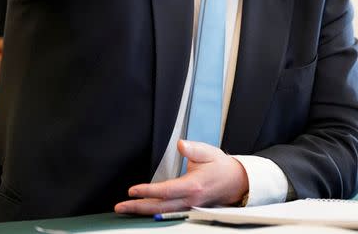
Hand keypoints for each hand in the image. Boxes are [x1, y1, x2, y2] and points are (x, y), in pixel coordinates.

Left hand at [114, 140, 248, 214]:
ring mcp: (190, 207)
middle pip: (160, 207)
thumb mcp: (208, 152)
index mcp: (193, 186)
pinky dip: (154, 213)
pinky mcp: (189, 209)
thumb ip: (193, 149)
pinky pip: (169, 213)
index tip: (132, 190)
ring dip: (143, 212)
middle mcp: (190, 200)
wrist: (237, 182)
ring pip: (163, 213)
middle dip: (138, 207)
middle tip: (121, 206)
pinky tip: (143, 211)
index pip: (166, 190)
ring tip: (126, 210)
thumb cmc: (221, 167)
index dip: (148, 191)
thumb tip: (181, 144)